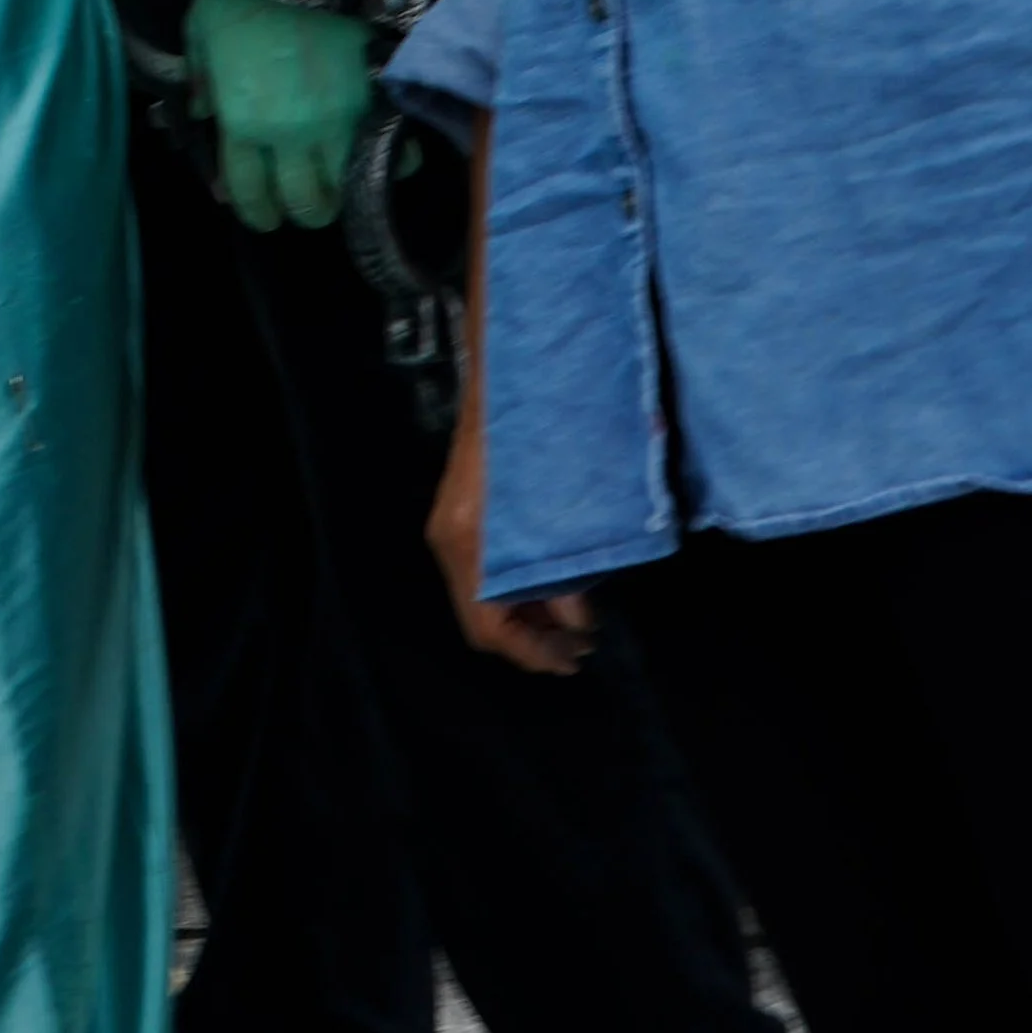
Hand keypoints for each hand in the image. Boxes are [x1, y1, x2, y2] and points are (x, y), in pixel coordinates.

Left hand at [185, 0, 369, 231]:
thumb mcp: (197, 36)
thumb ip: (202, 83)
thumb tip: (205, 114)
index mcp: (241, 122)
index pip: (250, 196)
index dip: (256, 213)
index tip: (261, 212)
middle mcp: (292, 132)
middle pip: (306, 204)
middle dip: (303, 210)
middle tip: (303, 199)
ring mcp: (340, 116)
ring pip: (349, 188)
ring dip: (343, 193)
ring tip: (342, 183)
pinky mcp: (374, 93)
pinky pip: (390, 149)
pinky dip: (390, 162)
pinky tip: (385, 157)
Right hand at [427, 398, 596, 677]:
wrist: (507, 372)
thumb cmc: (537, 434)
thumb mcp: (561, 508)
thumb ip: (567, 567)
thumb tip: (579, 622)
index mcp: (468, 538)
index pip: (488, 624)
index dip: (531, 652)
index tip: (573, 660)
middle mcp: (450, 538)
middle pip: (481, 619)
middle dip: (531, 641)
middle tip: (581, 649)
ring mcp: (451, 526)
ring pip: (482, 597)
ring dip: (527, 618)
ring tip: (574, 624)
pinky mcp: (460, 515)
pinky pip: (483, 573)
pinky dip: (517, 590)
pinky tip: (553, 585)